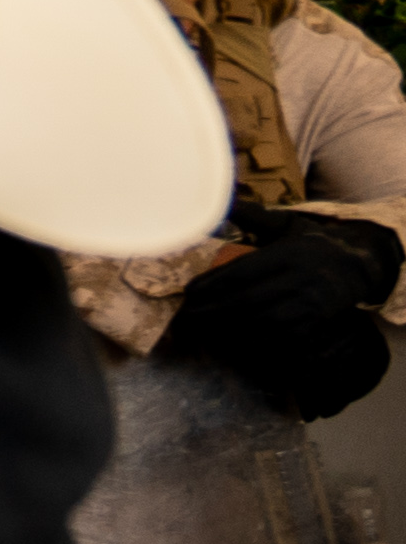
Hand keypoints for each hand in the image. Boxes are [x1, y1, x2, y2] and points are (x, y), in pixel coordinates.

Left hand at [163, 217, 400, 422]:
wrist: (359, 266)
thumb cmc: (313, 244)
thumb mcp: (288, 225)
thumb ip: (254, 217)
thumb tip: (222, 202)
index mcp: (288, 253)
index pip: (242, 272)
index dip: (211, 284)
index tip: (188, 292)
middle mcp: (300, 279)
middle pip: (246, 301)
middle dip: (211, 311)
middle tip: (184, 316)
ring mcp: (309, 305)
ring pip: (259, 322)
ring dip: (228, 328)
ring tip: (201, 328)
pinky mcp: (315, 324)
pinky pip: (279, 338)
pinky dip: (254, 341)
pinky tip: (233, 339)